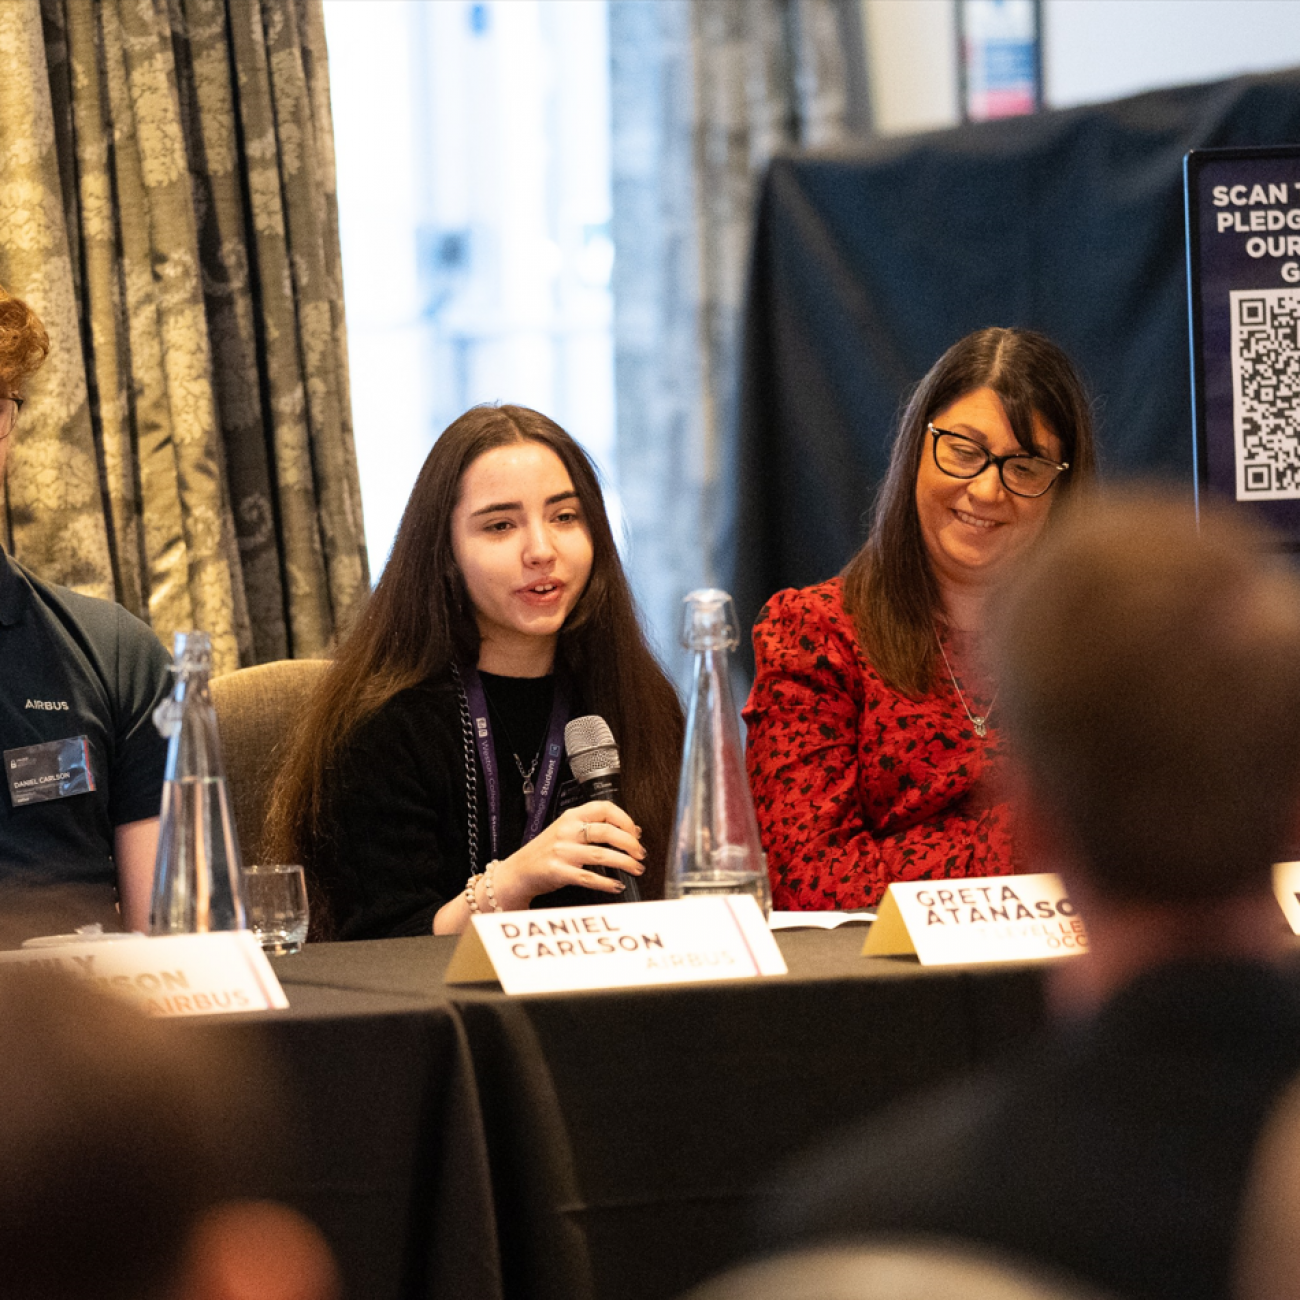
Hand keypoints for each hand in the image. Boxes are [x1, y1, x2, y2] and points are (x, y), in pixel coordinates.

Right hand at [491, 801, 646, 908]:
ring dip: (624, 863)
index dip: (625, 819)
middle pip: (606, 831)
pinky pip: (588, 877)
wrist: (518, 871)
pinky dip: (606, 882)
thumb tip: (632, 831)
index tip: (635, 833)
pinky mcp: (557, 871)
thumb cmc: (546, 852)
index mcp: (571, 816)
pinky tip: (617, 885)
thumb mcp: (568, 831)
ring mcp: (561, 851)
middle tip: (640, 854)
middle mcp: (567, 830)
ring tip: (636, 869)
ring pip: (601, 854)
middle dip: (630, 844)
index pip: (604, 808)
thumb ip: (595, 828)